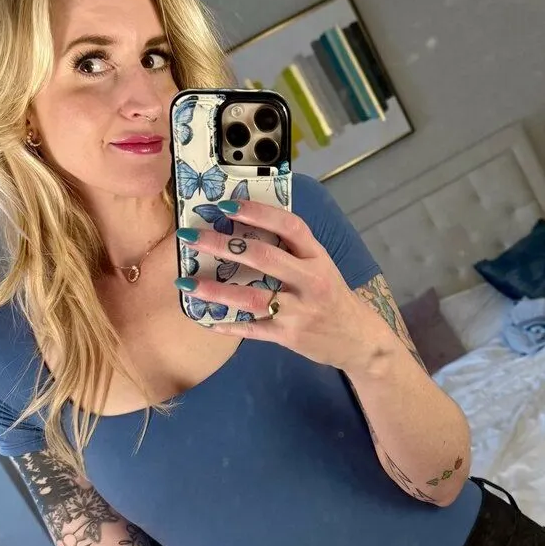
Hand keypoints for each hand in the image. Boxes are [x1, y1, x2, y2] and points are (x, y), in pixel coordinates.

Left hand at [173, 200, 390, 371]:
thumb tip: (246, 227)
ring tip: (185, 283)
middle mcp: (311, 281)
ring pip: (251, 297)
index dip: (258, 213)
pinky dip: (229, 326)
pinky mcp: (290, 336)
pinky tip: (207, 320)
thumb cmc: (331, 296)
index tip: (227, 206)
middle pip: (263, 258)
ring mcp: (300, 311)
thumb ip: (293, 250)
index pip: (290, 226)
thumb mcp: (321, 266)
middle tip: (191, 236)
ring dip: (215, 291)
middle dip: (223, 245)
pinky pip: (253, 330)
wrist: (358, 340)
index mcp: (318, 257)